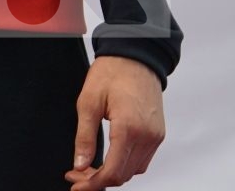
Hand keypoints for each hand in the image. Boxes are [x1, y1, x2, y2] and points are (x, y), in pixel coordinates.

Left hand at [66, 56, 165, 188]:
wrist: (135, 57)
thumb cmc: (111, 74)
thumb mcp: (87, 102)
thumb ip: (84, 137)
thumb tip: (79, 164)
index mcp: (129, 129)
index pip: (112, 171)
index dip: (92, 183)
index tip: (76, 183)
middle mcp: (147, 137)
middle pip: (124, 175)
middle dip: (99, 180)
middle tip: (76, 175)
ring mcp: (156, 136)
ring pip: (134, 170)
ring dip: (112, 173)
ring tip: (89, 167)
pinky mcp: (158, 133)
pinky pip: (142, 159)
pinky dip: (125, 164)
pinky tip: (107, 158)